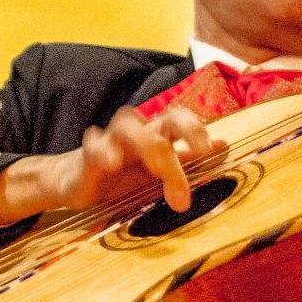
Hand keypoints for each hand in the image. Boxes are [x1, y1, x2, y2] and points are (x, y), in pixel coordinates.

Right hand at [0, 105, 224, 225]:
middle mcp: (137, 135)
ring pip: (129, 124)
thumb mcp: (159, 171)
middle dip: (185, 130)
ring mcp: (112, 143)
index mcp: (157, 137)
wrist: (76, 183)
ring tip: (158, 170)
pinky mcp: (88, 157)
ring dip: (148, 144)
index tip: (211, 151)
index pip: (182, 120)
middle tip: (198, 153)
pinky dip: (104, 151)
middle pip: (165, 117)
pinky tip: (113, 165)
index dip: (198, 129)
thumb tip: (225, 146)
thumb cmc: (121, 177)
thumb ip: (188, 159)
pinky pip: (94, 146)